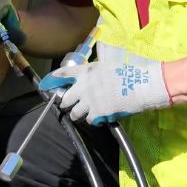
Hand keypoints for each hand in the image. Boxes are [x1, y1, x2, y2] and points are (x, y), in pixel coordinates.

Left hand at [39, 56, 169, 125]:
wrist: (140, 86)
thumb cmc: (127, 73)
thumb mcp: (106, 66)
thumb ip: (92, 72)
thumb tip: (85, 77)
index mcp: (86, 71)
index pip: (62, 74)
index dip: (52, 80)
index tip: (45, 85)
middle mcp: (84, 85)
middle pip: (65, 98)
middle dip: (66, 103)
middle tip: (70, 105)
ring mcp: (90, 100)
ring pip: (74, 112)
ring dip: (78, 113)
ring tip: (84, 113)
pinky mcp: (98, 113)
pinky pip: (89, 120)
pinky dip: (93, 120)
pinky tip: (99, 117)